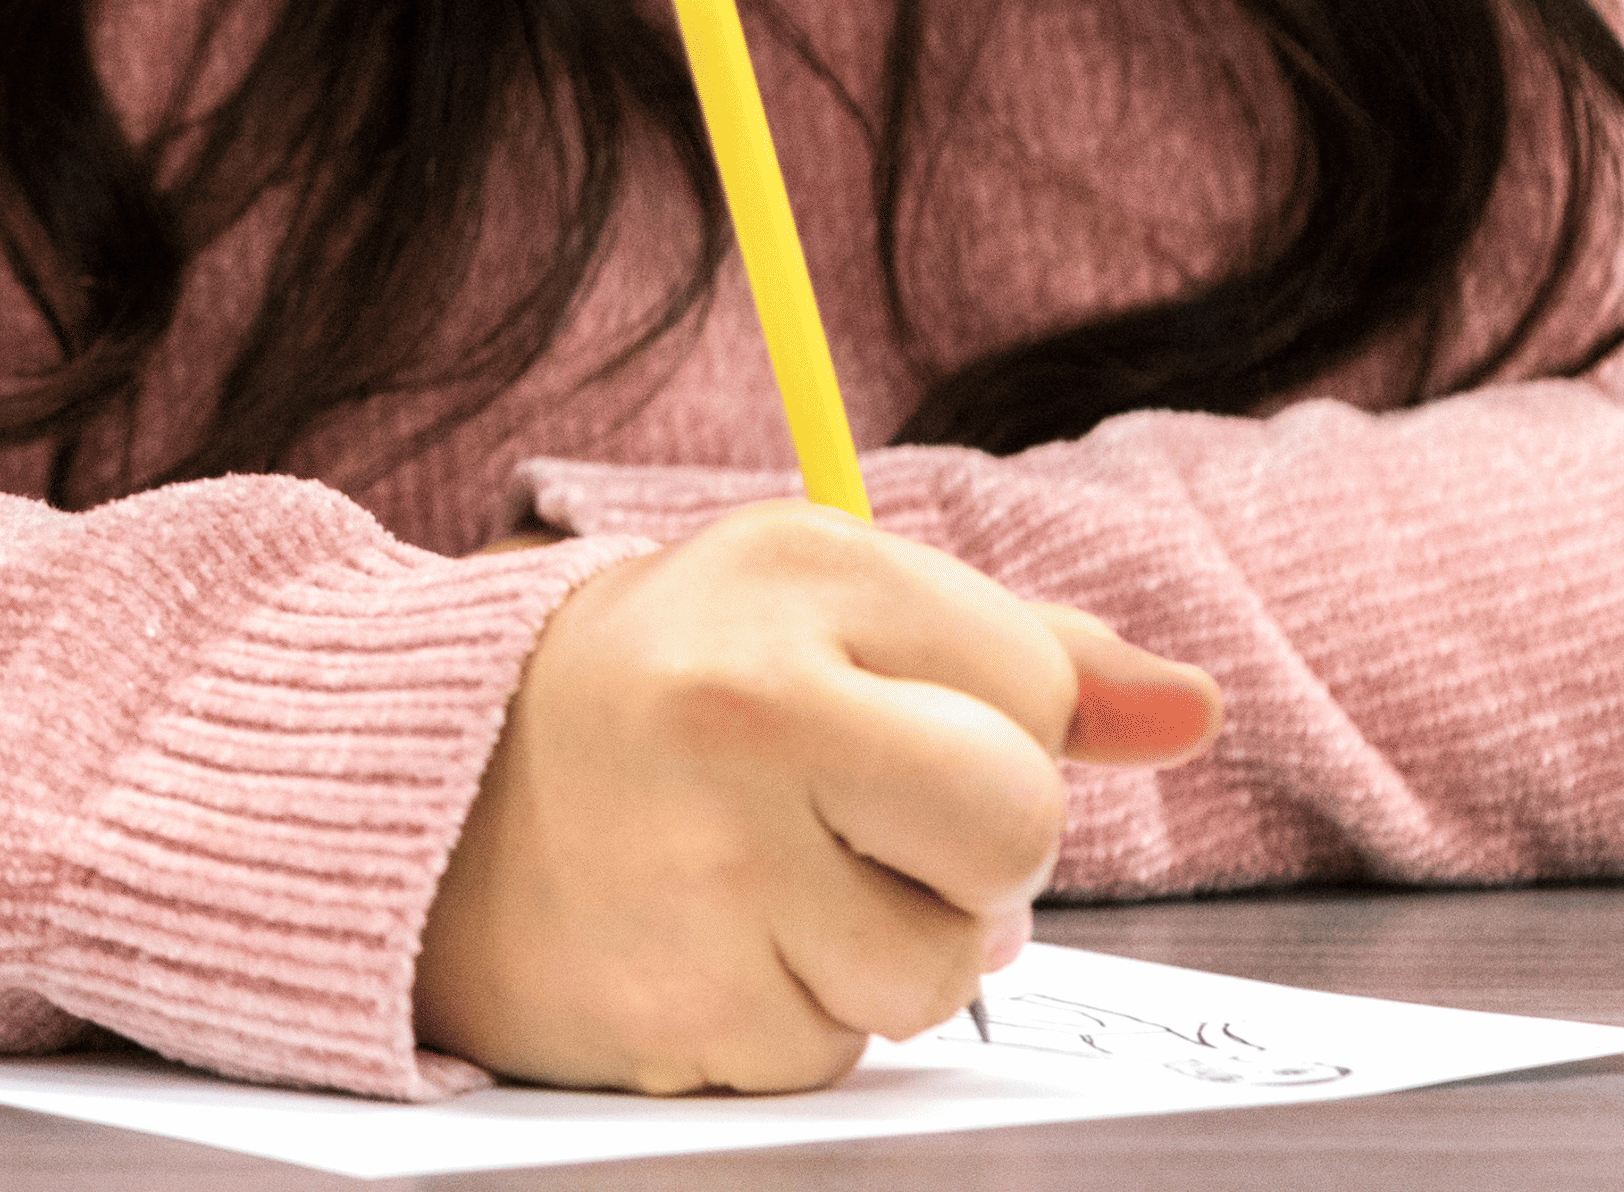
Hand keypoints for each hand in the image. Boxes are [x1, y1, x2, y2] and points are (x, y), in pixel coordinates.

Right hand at [414, 500, 1221, 1092]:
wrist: (427, 794)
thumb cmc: (664, 687)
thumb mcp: (825, 606)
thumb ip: (1023, 657)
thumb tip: (1196, 712)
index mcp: (800, 572)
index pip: (1037, 689)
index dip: (991, 722)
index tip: (886, 715)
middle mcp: (753, 709)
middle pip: (1018, 831)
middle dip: (976, 851)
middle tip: (869, 820)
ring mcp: (714, 870)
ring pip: (944, 972)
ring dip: (886, 946)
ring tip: (775, 876)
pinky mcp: (688, 1008)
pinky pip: (842, 1051)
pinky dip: (800, 1012)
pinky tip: (718, 938)